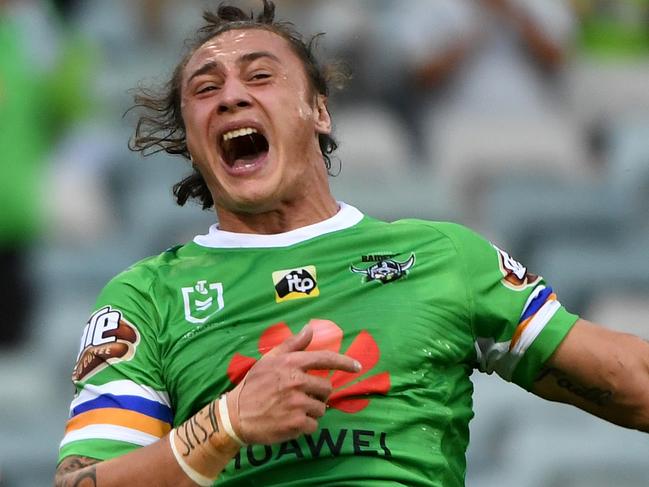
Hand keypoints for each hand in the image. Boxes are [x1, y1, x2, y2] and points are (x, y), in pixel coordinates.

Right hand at [225, 323, 360, 444]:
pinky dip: (305, 425)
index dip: (344, 362)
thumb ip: (292, 344)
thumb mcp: (269, 359)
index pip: (325, 359)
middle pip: (326, 387)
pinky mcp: (296, 423)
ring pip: (321, 408)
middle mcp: (296, 381)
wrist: (236, 416)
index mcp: (291, 363)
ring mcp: (297, 403)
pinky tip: (290, 422)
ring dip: (312, 411)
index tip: (357, 366)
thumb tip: (310, 328)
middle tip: (302, 396)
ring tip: (293, 410)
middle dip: (318, 393)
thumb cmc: (253, 385)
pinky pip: (314, 425)